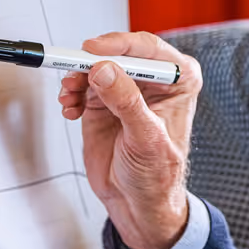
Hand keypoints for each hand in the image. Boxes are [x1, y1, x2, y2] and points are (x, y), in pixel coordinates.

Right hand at [58, 32, 202, 248]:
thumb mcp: (146, 138)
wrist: (137, 202)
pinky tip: (70, 109)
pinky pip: (83, 86)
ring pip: (97, 67)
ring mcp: (126, 89)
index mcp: (179, 79)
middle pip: (119, 53)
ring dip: (77, 78)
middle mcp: (153, 79)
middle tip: (73, 71)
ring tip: (70, 97)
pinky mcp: (103, 103)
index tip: (93, 51)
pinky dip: (72, 94)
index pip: (149, 49)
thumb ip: (126, 101)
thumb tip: (104, 70)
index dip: (119, 45)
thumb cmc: (157, 174)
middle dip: (92, 61)